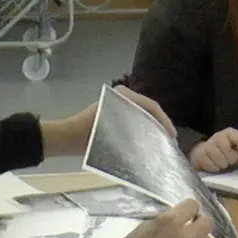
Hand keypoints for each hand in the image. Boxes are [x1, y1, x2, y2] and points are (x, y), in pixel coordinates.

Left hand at [41, 86, 175, 157]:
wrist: (66, 139)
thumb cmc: (86, 137)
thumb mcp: (113, 136)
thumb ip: (135, 135)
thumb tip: (155, 142)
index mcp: (123, 95)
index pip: (151, 106)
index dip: (164, 122)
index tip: (172, 136)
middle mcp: (122, 95)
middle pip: (149, 109)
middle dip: (161, 124)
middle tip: (171, 140)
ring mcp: (118, 102)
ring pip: (144, 113)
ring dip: (154, 126)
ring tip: (163, 141)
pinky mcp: (115, 112)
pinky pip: (135, 117)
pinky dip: (144, 127)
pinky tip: (149, 140)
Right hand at [189, 128, 237, 172]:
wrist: (207, 155)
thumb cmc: (227, 153)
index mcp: (230, 133)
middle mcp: (218, 136)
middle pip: (227, 149)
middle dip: (231, 158)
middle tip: (231, 161)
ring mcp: (207, 144)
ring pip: (217, 156)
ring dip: (222, 164)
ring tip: (223, 165)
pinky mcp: (199, 154)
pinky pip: (209, 164)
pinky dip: (214, 168)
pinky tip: (215, 166)